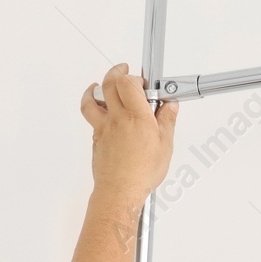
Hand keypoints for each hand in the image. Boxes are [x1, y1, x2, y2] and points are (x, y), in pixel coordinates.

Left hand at [79, 63, 178, 203]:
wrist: (119, 191)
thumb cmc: (141, 172)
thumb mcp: (165, 145)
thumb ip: (167, 121)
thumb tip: (170, 107)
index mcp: (136, 117)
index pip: (128, 83)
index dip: (135, 77)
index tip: (144, 81)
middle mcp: (116, 119)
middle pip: (108, 84)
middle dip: (116, 72)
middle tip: (124, 70)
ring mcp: (102, 128)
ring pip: (91, 99)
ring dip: (96, 87)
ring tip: (102, 84)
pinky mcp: (96, 138)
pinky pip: (90, 116)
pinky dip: (93, 107)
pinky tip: (100, 109)